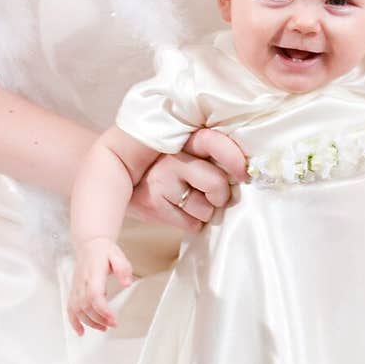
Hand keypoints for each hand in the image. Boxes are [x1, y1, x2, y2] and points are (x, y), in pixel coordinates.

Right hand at [67, 238, 133, 335]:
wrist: (89, 245)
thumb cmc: (104, 251)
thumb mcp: (118, 256)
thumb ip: (123, 269)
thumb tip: (126, 283)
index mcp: (93, 273)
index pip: (94, 295)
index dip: (103, 310)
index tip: (114, 320)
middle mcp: (82, 282)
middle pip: (86, 306)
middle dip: (99, 319)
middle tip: (113, 324)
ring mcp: (76, 287)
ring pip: (78, 310)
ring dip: (90, 322)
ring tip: (104, 327)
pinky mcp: (73, 291)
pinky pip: (69, 309)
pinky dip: (73, 322)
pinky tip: (81, 332)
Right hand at [126, 128, 248, 232]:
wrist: (118, 175)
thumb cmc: (168, 167)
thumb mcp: (186, 151)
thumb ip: (210, 155)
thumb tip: (247, 171)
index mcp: (184, 139)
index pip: (214, 142)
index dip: (234, 159)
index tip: (244, 174)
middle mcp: (170, 158)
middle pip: (216, 183)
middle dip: (222, 195)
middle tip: (216, 196)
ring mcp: (160, 181)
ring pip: (206, 209)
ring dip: (205, 211)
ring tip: (189, 201)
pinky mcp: (153, 204)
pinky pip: (191, 224)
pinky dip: (192, 223)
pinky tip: (178, 211)